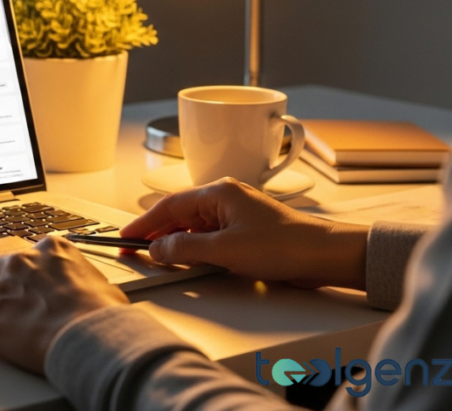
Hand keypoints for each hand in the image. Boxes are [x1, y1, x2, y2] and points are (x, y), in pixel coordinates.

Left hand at [0, 236, 127, 373]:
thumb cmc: (100, 315)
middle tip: (1, 289)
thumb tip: (93, 292)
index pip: (30, 251)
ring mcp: (0, 285)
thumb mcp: (102, 285)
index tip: (25, 273)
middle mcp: (22, 262)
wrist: (87, 336)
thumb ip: (85, 280)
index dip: (26, 266)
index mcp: (51, 250)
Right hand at [122, 178, 368, 289]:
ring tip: (156, 258)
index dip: (143, 223)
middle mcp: (225, 198)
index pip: (169, 206)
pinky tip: (186, 260)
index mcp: (219, 192)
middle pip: (179, 214)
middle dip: (155, 233)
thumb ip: (185, 248)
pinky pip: (208, 237)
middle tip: (134, 249)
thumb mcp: (225, 250)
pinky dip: (193, 248)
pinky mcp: (244, 232)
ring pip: (193, 226)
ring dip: (174, 242)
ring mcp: (235, 215)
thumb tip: (158, 248)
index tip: (125, 237)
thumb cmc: (285, 245)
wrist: (326, 255)